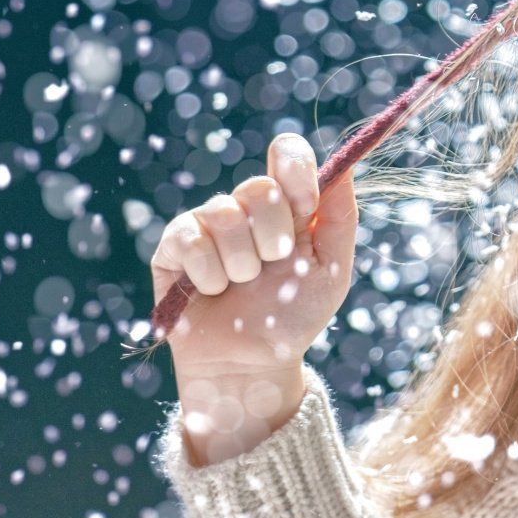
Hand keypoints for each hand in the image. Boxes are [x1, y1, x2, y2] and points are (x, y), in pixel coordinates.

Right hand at [148, 135, 355, 462]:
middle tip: (275, 263)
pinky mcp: (173, 247)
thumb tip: (345, 167)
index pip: (288, 154)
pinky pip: (189, 238)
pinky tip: (212, 291)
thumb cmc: (292, 315)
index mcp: (288, 205)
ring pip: (223, 213)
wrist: (250, 364)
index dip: (296, 170)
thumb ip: (340, 217)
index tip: (306, 204)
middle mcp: (246, 208)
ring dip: (241, 261)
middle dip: (274, 234)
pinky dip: (209, 272)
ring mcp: (207, 224)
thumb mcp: (332, 268)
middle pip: (259, 186)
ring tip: (242, 284)